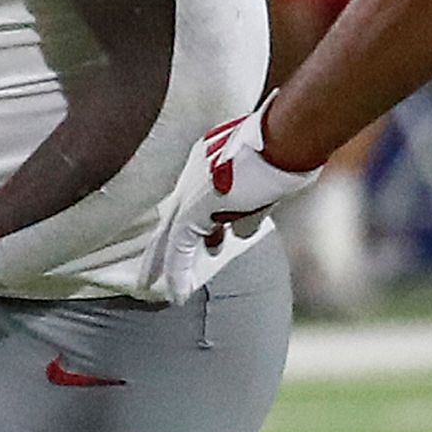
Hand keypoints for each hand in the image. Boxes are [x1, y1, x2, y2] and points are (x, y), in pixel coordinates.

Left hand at [140, 103, 318, 298]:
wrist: (285, 137)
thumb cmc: (285, 153)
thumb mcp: (264, 187)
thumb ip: (249, 209)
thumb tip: (239, 231)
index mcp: (210, 163)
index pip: (192, 199)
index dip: (190, 225)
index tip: (193, 244)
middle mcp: (195, 174)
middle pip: (171, 219)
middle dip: (160, 249)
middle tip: (146, 275)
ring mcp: (193, 190)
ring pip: (170, 236)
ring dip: (166, 263)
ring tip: (151, 285)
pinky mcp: (195, 207)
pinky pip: (179, 247)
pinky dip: (177, 272)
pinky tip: (178, 295)